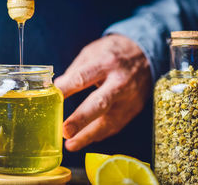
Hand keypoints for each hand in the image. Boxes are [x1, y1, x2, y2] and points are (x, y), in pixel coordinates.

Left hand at [54, 34, 151, 150]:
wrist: (144, 54)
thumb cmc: (112, 53)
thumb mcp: (92, 52)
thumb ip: (75, 71)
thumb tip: (56, 88)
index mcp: (106, 63)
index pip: (83, 77)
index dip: (67, 88)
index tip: (52, 97)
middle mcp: (120, 82)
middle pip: (100, 103)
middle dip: (82, 119)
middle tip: (65, 131)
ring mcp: (129, 99)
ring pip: (109, 121)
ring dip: (88, 135)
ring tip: (71, 144)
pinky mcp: (133, 110)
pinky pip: (115, 126)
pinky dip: (98, 134)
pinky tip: (85, 139)